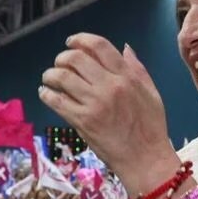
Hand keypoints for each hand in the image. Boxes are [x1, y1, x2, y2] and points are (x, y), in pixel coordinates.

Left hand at [39, 35, 177, 190]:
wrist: (145, 159)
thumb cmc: (151, 128)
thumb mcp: (152, 94)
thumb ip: (137, 69)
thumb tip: (124, 48)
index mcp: (126, 77)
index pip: (99, 46)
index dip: (81, 39)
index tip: (71, 42)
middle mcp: (109, 86)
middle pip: (76, 59)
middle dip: (62, 57)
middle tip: (59, 64)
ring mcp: (94, 104)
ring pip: (62, 77)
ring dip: (51, 74)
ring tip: (49, 78)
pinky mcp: (82, 121)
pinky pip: (56, 101)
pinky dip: (46, 94)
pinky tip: (45, 93)